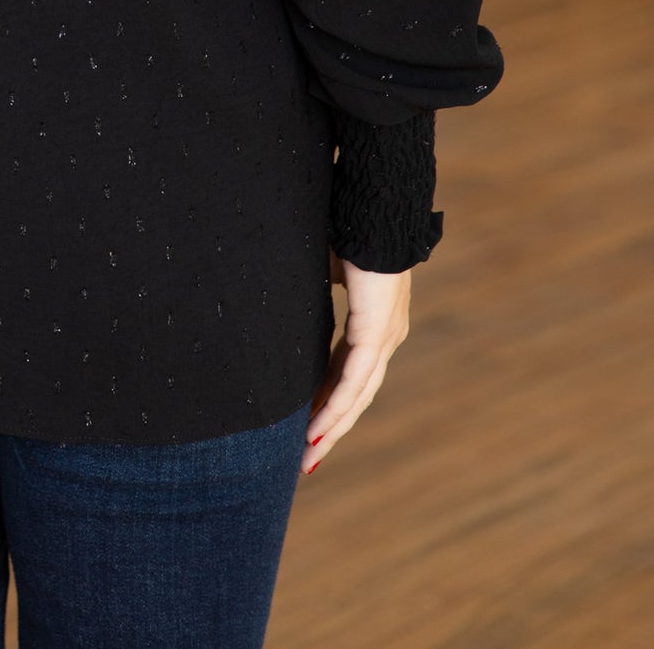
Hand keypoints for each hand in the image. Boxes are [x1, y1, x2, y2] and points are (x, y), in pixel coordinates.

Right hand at [301, 246, 410, 474]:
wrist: (374, 205)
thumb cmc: (348, 226)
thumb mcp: (323, 266)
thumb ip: (312, 289)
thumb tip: (279, 302)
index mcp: (373, 321)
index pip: (349, 372)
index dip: (328, 400)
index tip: (307, 426)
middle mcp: (385, 335)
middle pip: (357, 394)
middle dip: (331, 428)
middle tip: (307, 459)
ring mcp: (385, 335)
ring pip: (358, 394)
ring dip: (332, 427)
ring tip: (308, 455)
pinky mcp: (377, 330)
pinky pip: (355, 379)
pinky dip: (336, 407)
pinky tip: (318, 429)